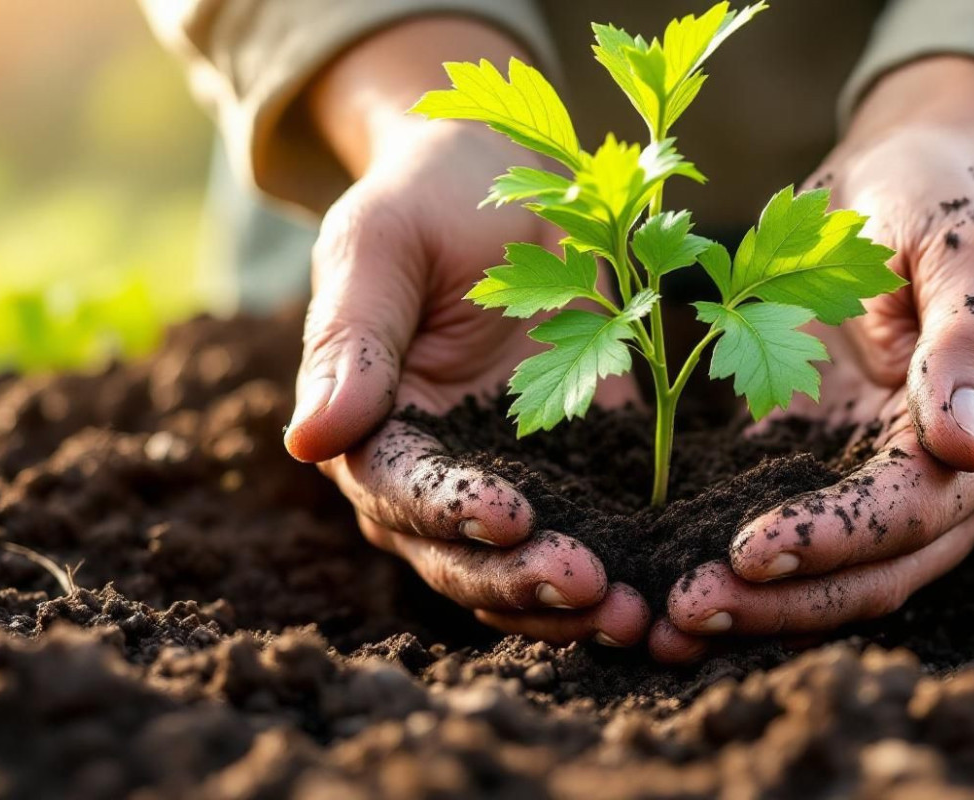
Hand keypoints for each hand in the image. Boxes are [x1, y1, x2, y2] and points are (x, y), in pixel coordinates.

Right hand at [283, 19, 648, 646]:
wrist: (507, 184)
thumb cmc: (428, 199)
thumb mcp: (379, 244)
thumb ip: (350, 339)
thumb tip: (309, 440)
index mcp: (369, 426)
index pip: (398, 490)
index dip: (449, 511)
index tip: (508, 517)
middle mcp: (432, 473)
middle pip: (459, 555)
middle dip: (520, 577)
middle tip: (587, 584)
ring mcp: (506, 480)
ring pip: (521, 568)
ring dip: (569, 601)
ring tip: (634, 614)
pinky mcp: (576, 472)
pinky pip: (593, 535)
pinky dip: (623, 568)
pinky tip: (664, 590)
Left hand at [650, 58, 973, 661]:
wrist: (905, 177)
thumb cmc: (939, 193)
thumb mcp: (962, 241)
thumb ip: (971, 337)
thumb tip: (970, 446)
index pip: (919, 508)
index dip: (837, 538)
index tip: (747, 551)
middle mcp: (953, 476)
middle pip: (878, 568)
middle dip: (786, 599)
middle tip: (684, 610)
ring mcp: (888, 480)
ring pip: (836, 574)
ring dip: (759, 606)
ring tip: (668, 622)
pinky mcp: (828, 468)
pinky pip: (792, 536)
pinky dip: (740, 571)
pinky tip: (668, 582)